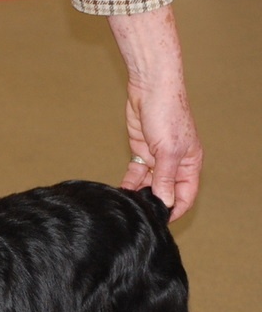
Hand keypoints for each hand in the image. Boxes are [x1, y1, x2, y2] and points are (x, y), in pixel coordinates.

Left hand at [120, 73, 202, 221]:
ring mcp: (157, 159)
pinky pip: (136, 174)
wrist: (149, 90)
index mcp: (189, 163)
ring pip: (149, 184)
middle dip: (154, 202)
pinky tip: (122, 193)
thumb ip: (166, 178)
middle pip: (166, 191)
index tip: (160, 221)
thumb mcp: (168, 151)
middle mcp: (175, 163)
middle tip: (140, 214)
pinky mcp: (141, 153)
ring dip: (139, 194)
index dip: (175, 209)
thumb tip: (165, 201)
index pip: (186, 195)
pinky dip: (129, 184)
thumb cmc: (167, 113)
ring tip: (128, 205)